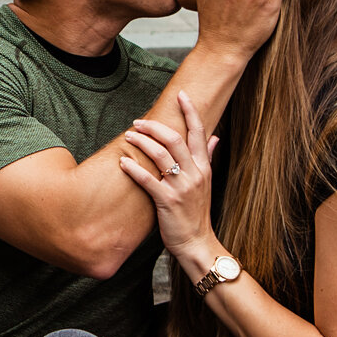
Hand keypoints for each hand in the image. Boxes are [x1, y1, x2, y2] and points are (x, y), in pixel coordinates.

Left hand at [118, 90, 219, 260]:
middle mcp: (194, 173)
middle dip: (155, 127)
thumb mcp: (207, 182)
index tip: (181, 95)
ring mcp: (181, 187)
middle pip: (175, 139)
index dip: (190, 111)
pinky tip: (122, 162)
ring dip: (142, 142)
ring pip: (161, 155)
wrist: (198, 242)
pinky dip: (133, 169)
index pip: (199, 132)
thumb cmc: (197, 211)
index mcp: (204, 167)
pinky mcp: (168, 201)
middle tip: (138, 122)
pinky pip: (148, 180)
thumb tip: (214, 136)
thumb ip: (208, 157)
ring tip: (129, 136)